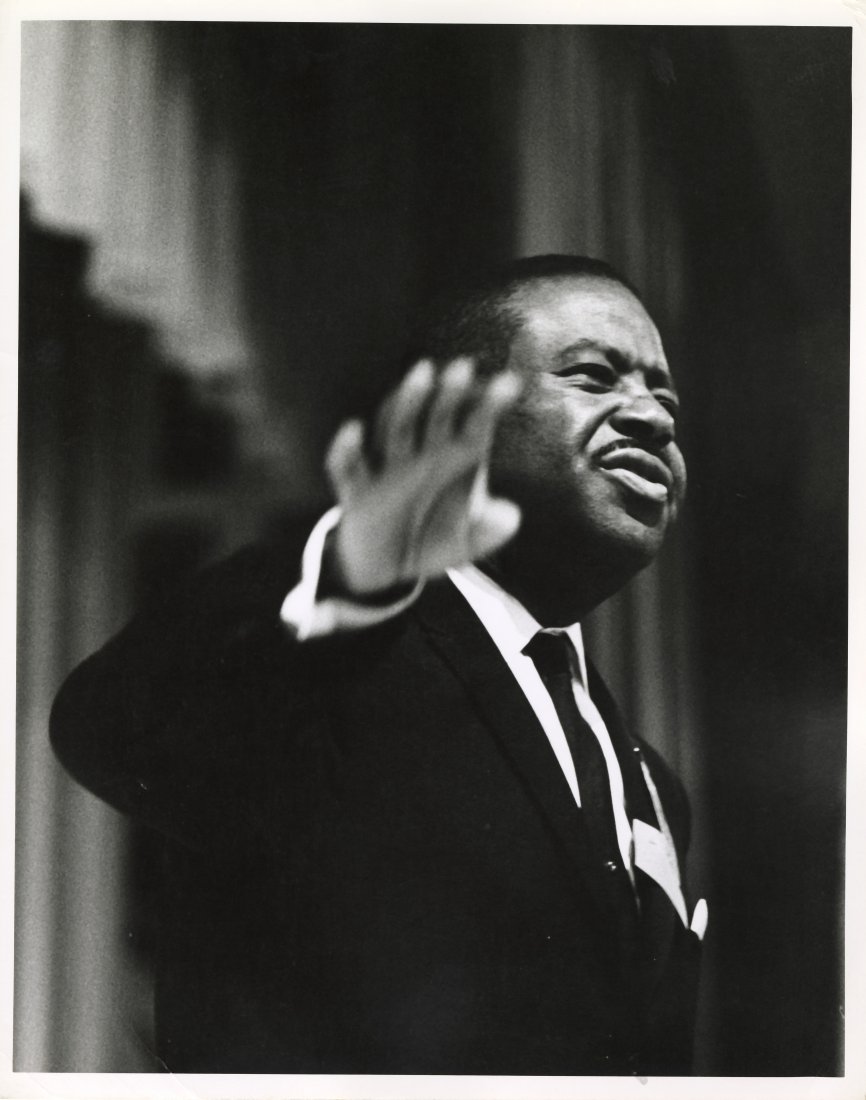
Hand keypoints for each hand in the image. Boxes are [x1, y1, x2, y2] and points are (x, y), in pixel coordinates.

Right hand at [324, 358, 522, 595]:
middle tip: (464, 366)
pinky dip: (348, 449)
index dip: (489, 405)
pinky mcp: (357, 491)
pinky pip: (348, 467)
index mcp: (452, 459)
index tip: (509, 384)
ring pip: (395, 426)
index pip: (473, 424)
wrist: (386, 567)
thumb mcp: (466, 543)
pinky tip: (353, 428)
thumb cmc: (431, 539)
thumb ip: (488, 531)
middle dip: (449, 392)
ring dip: (408, 400)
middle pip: (435, 415)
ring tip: (423, 373)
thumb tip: (510, 517)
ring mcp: (387, 468)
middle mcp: (421, 455)